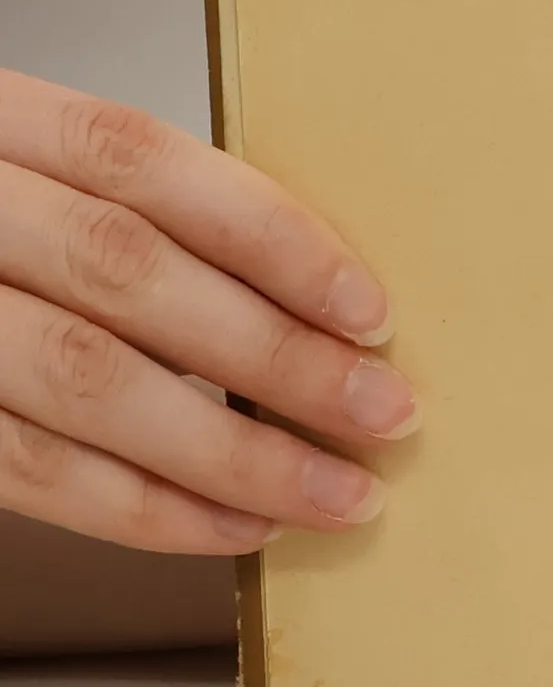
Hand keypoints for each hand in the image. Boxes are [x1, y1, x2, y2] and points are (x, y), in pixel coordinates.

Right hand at [0, 71, 416, 553]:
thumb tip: (316, 309)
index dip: (269, 236)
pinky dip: (149, 508)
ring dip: (234, 451)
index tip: (368, 309)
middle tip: (384, 412)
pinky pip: (32, 471)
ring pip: (87, 379)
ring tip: (334, 492)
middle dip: (276, 354)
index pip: (144, 161)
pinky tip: (238, 525)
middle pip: (129, 272)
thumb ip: (142, 223)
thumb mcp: (43, 188)